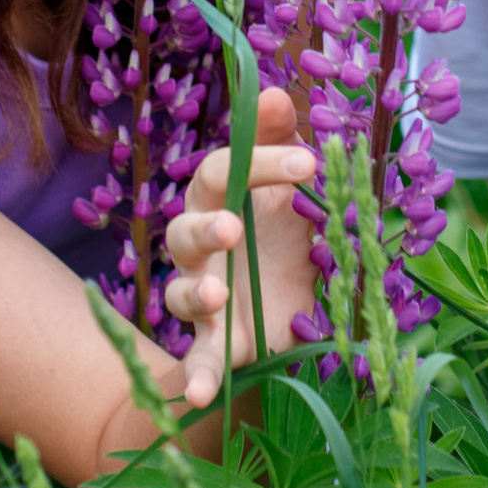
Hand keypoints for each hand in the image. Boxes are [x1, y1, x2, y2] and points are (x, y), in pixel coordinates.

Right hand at [161, 87, 315, 407]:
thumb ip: (278, 144)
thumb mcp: (288, 190)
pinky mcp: (215, 344)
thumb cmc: (281, 236)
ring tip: (213, 296)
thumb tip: (273, 90)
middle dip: (206, 227)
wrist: (281, 310)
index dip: (259, 163)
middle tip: (234, 226)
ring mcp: (203, 298)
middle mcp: (200, 248)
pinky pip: (196, 362)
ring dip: (193, 293)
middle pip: (183, 229)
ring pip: (178, 292)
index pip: (221, 171)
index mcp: (218, 201)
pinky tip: (196, 397)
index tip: (309, 163)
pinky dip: (193, 378)